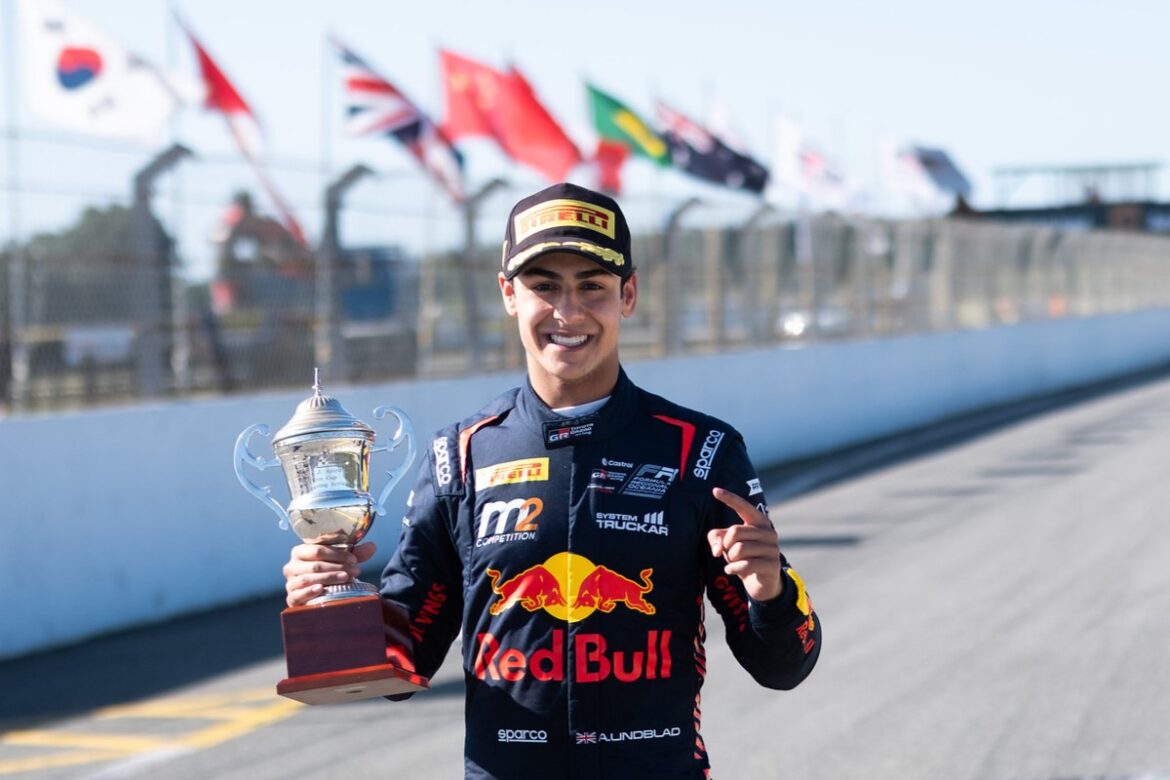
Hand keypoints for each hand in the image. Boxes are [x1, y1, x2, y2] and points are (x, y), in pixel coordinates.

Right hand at [283, 539, 376, 606]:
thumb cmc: (330, 570)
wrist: (321, 592)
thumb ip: (356, 553)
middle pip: (315, 565)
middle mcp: (292, 566)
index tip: (354, 559)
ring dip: (329, 578)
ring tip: (346, 578)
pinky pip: (297, 594)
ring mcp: (290, 582)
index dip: (337, 554)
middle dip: (337, 567)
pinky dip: (309, 591)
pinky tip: (321, 589)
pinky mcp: (291, 597)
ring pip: (309, 578)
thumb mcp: (342, 560)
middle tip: (354, 570)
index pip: (317, 550)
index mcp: (300, 551)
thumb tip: (372, 546)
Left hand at [707, 487, 782, 601]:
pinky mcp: (773, 565)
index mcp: (759, 522)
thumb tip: (717, 549)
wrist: (762, 582)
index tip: (714, 490)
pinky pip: (746, 564)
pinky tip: (730, 571)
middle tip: (728, 553)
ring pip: (739, 549)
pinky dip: (733, 569)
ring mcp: (773, 548)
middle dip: (725, 545)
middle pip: (734, 532)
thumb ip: (717, 539)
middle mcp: (769, 531)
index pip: (743, 507)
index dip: (729, 498)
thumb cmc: (743, 557)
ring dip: (730, 559)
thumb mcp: (728, 545)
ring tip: (733, 562)